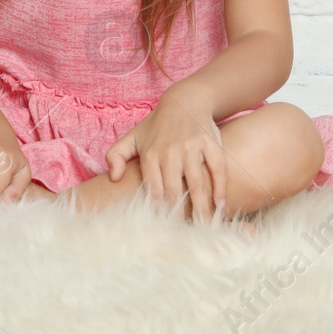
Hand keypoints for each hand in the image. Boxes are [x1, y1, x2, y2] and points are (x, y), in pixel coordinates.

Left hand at [105, 86, 226, 222]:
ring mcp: (191, 147)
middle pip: (174, 191)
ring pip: (196, 183)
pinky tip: (220, 202)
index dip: (159, 210)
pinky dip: (220, 187)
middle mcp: (170, 152)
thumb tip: (113, 178)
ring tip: (205, 225)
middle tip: (186, 233)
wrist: (184, 100)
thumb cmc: (157, 125)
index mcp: (150, 154)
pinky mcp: (210, 142)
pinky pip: (217, 168)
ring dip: (201, 207)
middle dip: (180, 214)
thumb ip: (116, 156)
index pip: (153, 190)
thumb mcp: (132, 137)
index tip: (164, 226)